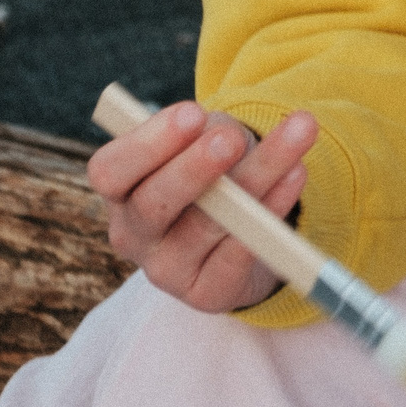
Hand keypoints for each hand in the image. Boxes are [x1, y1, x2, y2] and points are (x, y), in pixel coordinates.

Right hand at [87, 100, 318, 312]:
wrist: (238, 230)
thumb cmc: (212, 168)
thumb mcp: (201, 140)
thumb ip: (205, 134)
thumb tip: (225, 137)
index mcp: (119, 191)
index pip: (110, 170)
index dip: (149, 142)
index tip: (194, 112)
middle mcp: (133, 235)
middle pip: (152, 204)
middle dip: (194, 168)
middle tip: (232, 139)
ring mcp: (165, 270)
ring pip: (206, 227)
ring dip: (254, 179)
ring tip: (294, 141)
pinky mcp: (205, 294)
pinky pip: (237, 255)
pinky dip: (271, 210)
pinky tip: (296, 176)